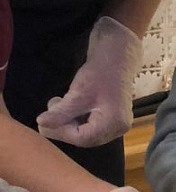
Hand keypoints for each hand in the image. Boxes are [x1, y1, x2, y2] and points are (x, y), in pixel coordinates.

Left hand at [36, 17, 142, 146]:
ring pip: (87, 132)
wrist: (118, 53)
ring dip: (69, 122)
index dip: (61, 131)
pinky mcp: (111, 116)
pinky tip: (69, 105)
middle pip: (86, 138)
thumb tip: (41, 124)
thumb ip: (61, 112)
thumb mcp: (78, 92)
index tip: (45, 119)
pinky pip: (91, 125)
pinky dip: (77, 118)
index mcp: (114, 123)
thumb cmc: (101, 71)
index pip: (82, 139)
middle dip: (64, 127)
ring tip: (58, 104)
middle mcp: (118, 128)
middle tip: (51, 110)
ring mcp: (116, 123)